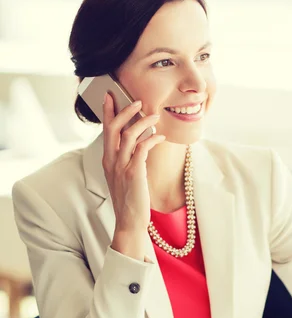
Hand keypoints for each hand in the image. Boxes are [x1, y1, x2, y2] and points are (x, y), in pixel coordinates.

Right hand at [102, 93, 165, 232]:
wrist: (130, 221)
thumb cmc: (130, 198)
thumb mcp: (123, 175)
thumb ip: (126, 158)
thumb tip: (138, 140)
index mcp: (107, 160)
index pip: (105, 131)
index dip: (107, 112)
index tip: (109, 95)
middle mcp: (111, 162)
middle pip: (113, 128)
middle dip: (124, 111)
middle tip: (137, 101)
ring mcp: (121, 167)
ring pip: (129, 135)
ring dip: (142, 122)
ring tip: (154, 115)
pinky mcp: (134, 173)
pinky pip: (142, 149)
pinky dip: (152, 139)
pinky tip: (160, 137)